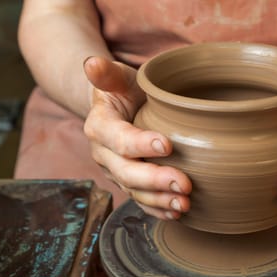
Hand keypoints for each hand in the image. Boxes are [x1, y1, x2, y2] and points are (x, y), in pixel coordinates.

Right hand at [83, 57, 191, 218]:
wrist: (120, 110)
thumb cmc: (124, 91)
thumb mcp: (118, 77)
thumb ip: (107, 73)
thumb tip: (92, 64)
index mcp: (100, 126)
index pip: (119, 138)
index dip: (140, 144)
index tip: (168, 145)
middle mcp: (104, 154)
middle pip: (127, 172)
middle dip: (155, 180)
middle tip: (184, 184)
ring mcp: (116, 172)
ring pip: (135, 191)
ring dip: (160, 200)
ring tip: (184, 203)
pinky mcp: (129, 183)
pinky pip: (141, 200)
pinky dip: (158, 209)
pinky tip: (177, 212)